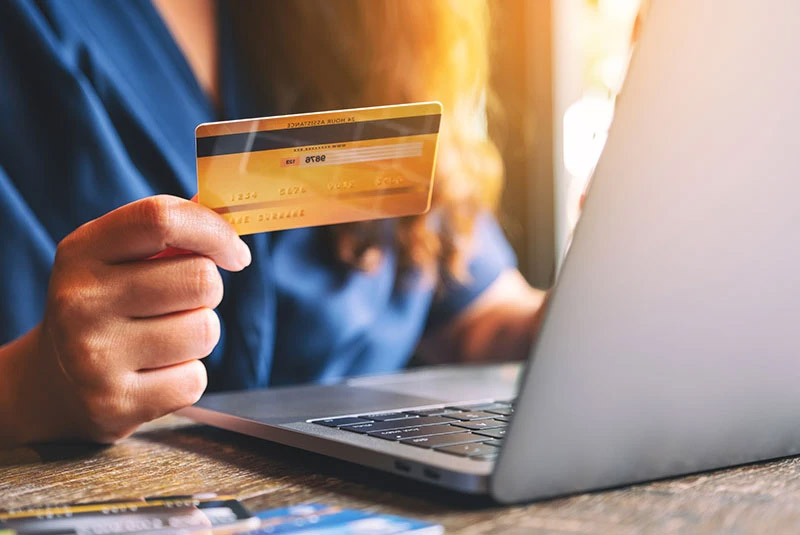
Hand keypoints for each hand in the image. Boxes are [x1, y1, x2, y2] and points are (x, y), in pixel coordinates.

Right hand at [22, 195, 250, 442]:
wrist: (51, 383)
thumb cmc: (105, 306)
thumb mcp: (116, 259)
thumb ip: (170, 232)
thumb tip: (226, 205)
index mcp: (82, 252)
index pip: (161, 219)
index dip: (214, 231)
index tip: (235, 253)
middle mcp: (81, 302)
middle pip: (201, 280)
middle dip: (207, 291)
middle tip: (183, 302)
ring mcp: (94, 357)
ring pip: (205, 330)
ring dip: (199, 333)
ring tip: (163, 338)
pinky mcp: (115, 404)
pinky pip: (194, 379)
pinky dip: (186, 376)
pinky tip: (153, 373)